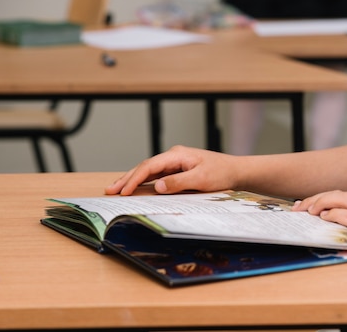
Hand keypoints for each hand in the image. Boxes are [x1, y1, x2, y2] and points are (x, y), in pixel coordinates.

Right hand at [104, 145, 237, 195]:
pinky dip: (144, 182)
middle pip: (145, 167)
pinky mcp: (177, 170)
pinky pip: (156, 175)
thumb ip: (178, 182)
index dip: (134, 178)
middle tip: (110, 189)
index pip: (150, 166)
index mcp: (177, 155)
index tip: (124, 190)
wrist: (235, 171)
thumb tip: (157, 186)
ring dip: (133, 180)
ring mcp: (175, 163)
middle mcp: (173, 156)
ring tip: (116, 189)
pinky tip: (135, 188)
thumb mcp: (201, 179)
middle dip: (127, 178)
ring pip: (148, 171)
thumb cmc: (221, 173)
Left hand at [293, 190, 346, 250]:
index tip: (306, 206)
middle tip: (300, 207)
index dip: (322, 199)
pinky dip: (335, 214)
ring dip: (323, 202)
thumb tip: (328, 225)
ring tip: (309, 210)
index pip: (341, 197)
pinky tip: (324, 218)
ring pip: (344, 199)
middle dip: (318, 197)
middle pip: (340, 193)